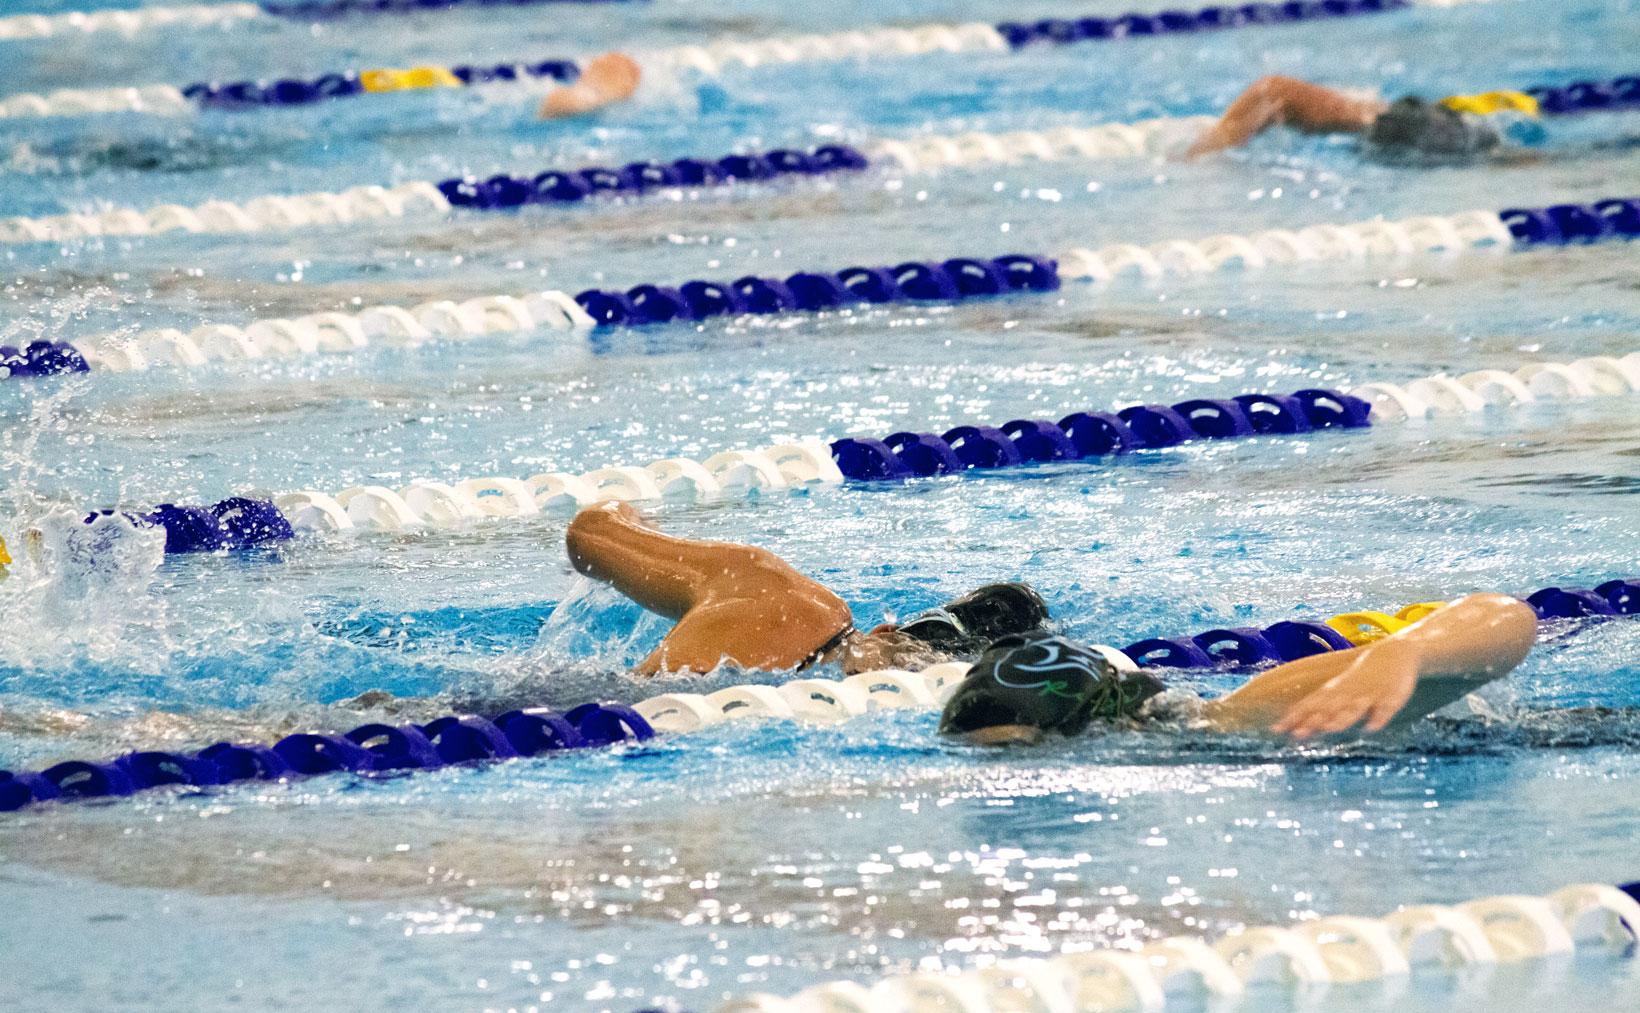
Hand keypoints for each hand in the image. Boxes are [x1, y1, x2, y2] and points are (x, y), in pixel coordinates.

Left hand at [1272, 639, 1419, 739]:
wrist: (1394, 652)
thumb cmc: (1360, 677)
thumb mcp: (1339, 688)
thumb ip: (1319, 705)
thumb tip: (1295, 722)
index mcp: (1334, 691)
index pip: (1310, 705)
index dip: (1294, 717)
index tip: (1277, 730)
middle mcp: (1348, 693)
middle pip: (1328, 708)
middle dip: (1313, 721)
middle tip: (1297, 735)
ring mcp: (1369, 695)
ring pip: (1353, 708)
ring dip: (1341, 718)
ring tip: (1329, 728)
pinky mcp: (1390, 697)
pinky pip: (1384, 709)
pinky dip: (1378, 718)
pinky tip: (1371, 728)